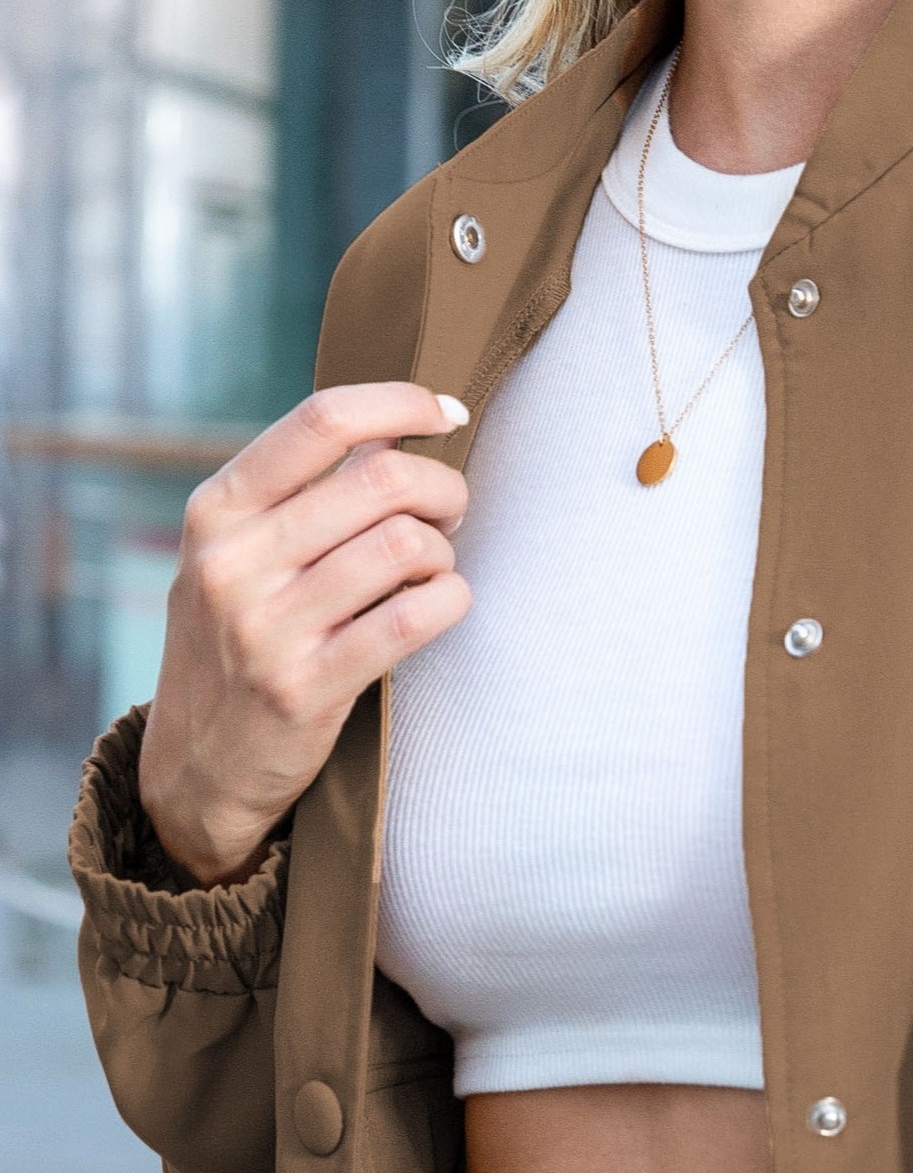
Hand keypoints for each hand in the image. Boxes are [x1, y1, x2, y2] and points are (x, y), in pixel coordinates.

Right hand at [139, 383, 472, 885]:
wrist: (196, 767)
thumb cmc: (236, 643)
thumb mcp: (234, 557)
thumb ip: (298, 496)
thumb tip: (398, 429)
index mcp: (217, 511)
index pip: (321, 422)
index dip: (400, 405)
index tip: (446, 413)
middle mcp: (234, 561)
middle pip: (380, 481)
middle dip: (443, 487)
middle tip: (454, 509)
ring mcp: (267, 627)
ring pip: (404, 547)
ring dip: (444, 551)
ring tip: (436, 567)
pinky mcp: (306, 688)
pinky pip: (411, 620)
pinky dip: (449, 601)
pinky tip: (445, 603)